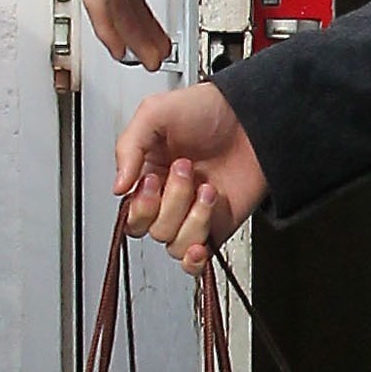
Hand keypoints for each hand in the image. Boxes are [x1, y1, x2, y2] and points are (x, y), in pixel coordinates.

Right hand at [114, 83, 267, 273]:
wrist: (253, 115)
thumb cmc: (208, 109)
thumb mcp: (155, 113)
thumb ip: (128, 148)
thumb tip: (117, 187)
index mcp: (148, 175)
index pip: (130, 213)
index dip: (141, 203)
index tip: (153, 179)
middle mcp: (169, 199)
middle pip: (153, 229)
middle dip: (172, 200)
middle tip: (187, 169)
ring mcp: (193, 215)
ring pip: (173, 244)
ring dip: (192, 218)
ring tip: (207, 188)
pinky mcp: (217, 227)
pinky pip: (196, 262)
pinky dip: (194, 259)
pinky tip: (199, 244)